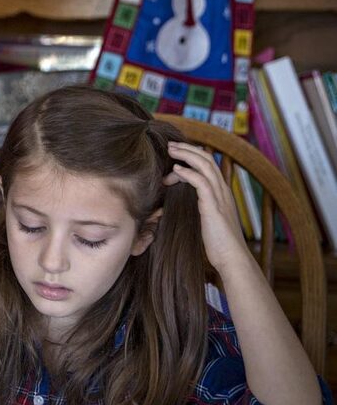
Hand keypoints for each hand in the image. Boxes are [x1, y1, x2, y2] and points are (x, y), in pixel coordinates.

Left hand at [165, 141, 246, 271]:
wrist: (232, 259)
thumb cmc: (219, 244)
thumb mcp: (210, 220)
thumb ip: (204, 208)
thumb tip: (191, 204)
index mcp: (222, 193)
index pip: (210, 165)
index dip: (194, 156)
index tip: (177, 155)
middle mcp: (223, 191)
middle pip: (208, 159)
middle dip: (189, 149)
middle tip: (171, 145)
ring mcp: (219, 198)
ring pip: (205, 166)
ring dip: (186, 155)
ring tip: (171, 150)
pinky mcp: (213, 207)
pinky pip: (201, 182)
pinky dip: (188, 173)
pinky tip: (176, 170)